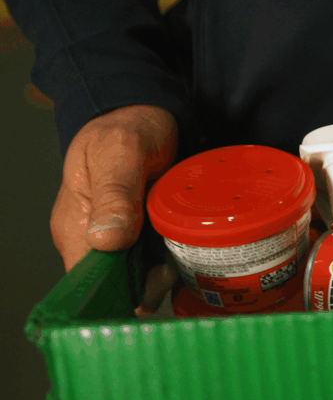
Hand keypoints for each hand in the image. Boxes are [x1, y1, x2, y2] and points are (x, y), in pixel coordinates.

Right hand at [50, 105, 178, 310]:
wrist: (145, 111)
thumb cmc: (127, 127)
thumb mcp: (121, 152)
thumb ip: (115, 194)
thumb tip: (105, 240)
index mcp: (76, 226)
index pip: (90, 279)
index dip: (122, 288)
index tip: (155, 277)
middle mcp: (94, 239)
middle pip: (119, 285)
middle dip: (150, 284)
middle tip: (177, 262)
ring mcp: (119, 239)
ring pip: (141, 277)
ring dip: (166, 273)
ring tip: (186, 252)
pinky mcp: (142, 235)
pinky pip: (156, 261)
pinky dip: (174, 261)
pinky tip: (189, 252)